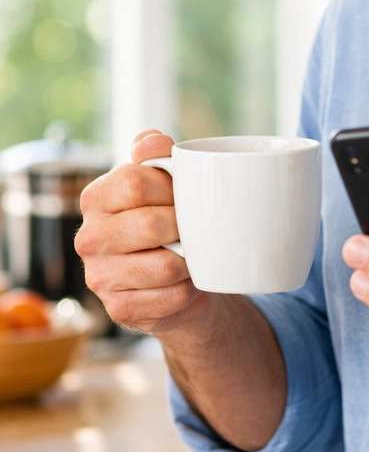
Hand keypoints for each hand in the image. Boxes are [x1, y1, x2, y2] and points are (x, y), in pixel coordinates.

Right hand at [75, 130, 207, 333]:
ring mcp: (100, 277)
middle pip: (150, 224)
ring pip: (165, 265)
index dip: (170, 186)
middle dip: (184, 224)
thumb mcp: (161, 179)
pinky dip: (190, 288)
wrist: (173, 273)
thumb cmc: (167, 216)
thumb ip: (155, 152)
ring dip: (191, 259)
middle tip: (196, 225)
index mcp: (96, 198)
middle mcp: (89, 238)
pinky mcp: (119, 309)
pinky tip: (188, 280)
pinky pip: (172, 296)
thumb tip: (153, 141)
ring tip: (194, 252)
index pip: (133, 181)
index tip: (185, 191)